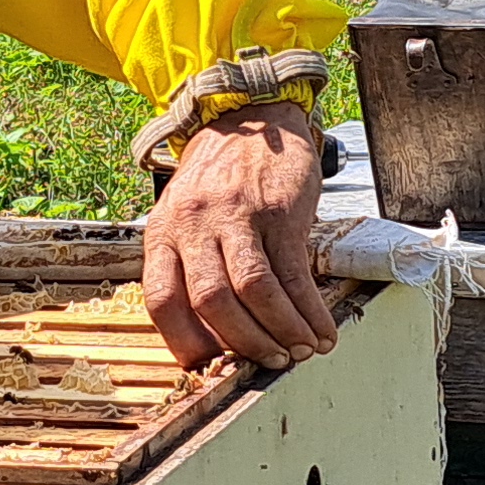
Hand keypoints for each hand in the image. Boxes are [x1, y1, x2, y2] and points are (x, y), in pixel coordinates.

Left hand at [142, 102, 337, 368]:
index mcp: (164, 233)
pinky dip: (309, 310)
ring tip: (300, 350)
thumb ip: (190, 268)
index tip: (211, 367)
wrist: (251, 117)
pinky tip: (322, 329)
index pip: (162, 300)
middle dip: (243, 343)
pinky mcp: (279, 212)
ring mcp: (238, 216)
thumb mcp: (184, 217)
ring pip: (254, 290)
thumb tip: (214, 336)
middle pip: (211, 302)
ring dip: (280, 331)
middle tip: (268, 363)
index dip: (185, 342)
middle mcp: (195, 225)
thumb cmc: (217, 178)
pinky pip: (294, 273)